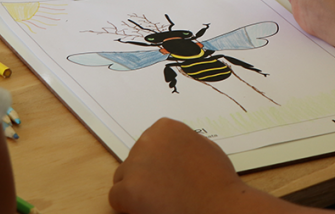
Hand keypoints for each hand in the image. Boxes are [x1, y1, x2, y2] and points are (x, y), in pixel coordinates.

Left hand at [110, 119, 246, 213]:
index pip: (148, 144)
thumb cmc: (217, 181)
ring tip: (160, 199)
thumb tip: (173, 148)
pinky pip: (116, 197)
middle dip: (145, 174)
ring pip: (123, 177)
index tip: (166, 173)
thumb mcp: (206, 147)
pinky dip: (129, 205)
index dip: (156, 162)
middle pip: (133, 160)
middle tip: (163, 190)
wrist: (218, 206)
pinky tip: (151, 207)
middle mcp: (147, 141)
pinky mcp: (127, 189)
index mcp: (165, 128)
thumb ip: (183, 143)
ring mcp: (136, 164)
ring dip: (136, 189)